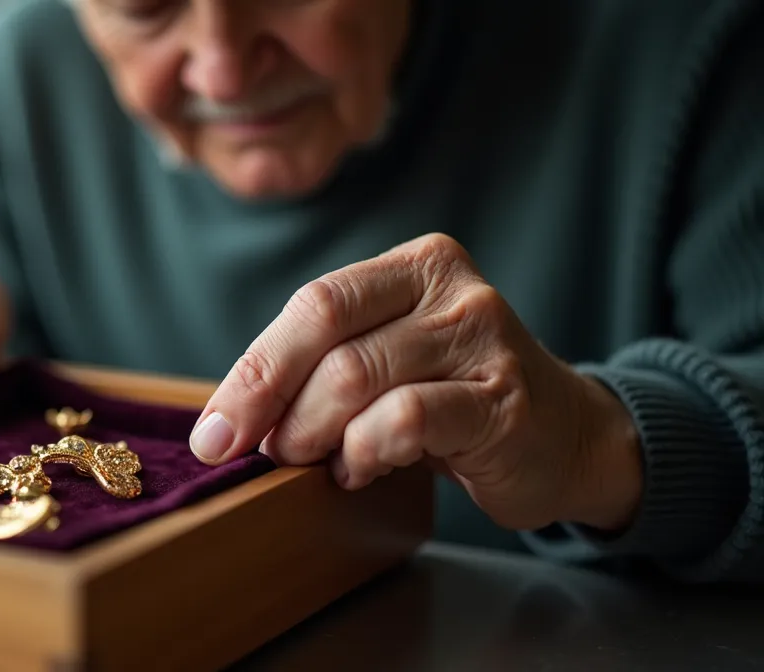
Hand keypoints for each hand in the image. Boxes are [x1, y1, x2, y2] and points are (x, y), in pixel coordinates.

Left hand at [189, 234, 641, 531]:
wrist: (565, 437)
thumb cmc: (453, 399)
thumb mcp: (389, 359)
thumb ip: (322, 365)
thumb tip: (227, 419)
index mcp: (415, 265)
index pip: (313, 302)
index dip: (254, 368)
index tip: (213, 430)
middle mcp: (453, 289)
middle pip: (326, 330)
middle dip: (267, 397)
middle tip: (248, 451)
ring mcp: (484, 340)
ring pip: (357, 377)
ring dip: (312, 432)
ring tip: (308, 460)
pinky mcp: (504, 402)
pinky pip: (405, 420)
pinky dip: (363, 452)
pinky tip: (358, 469)